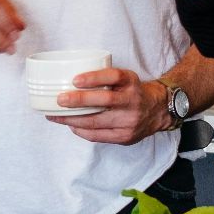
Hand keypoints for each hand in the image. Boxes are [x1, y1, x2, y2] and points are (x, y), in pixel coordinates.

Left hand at [49, 68, 168, 144]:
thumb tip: (70, 81)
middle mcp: (132, 101)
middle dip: (79, 101)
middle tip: (60, 99)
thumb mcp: (125, 79)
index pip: (114, 76)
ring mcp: (129, 121)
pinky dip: (81, 131)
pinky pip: (98, 136)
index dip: (94, 78)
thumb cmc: (132, 92)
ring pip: (96, 122)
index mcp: (131, 82)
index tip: (75, 80)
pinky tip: (71, 125)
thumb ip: (105, 79)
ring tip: (55, 115)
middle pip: (104, 100)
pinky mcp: (124, 136)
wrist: (157, 111)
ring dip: (73, 119)